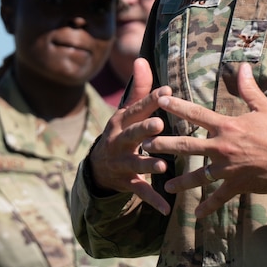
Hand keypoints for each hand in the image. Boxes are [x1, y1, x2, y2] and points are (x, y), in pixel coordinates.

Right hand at [85, 59, 173, 215]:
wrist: (99, 167)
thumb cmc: (122, 132)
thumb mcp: (127, 111)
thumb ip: (139, 88)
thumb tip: (141, 59)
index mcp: (121, 122)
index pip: (136, 109)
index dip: (151, 101)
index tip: (167, 92)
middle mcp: (119, 142)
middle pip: (131, 135)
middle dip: (144, 130)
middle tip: (159, 125)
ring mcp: (121, 163)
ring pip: (135, 164)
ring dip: (147, 165)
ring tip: (161, 167)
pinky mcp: (126, 182)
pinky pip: (140, 191)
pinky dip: (153, 200)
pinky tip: (167, 207)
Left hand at [149, 63, 266, 218]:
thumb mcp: (265, 107)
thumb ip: (248, 89)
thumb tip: (241, 66)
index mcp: (227, 127)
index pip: (196, 114)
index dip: (177, 106)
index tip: (160, 101)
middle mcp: (222, 147)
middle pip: (187, 146)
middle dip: (164, 145)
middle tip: (145, 146)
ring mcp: (227, 168)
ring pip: (198, 176)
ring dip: (181, 182)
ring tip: (165, 185)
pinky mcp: (236, 185)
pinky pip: (219, 198)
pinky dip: (208, 207)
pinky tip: (197, 215)